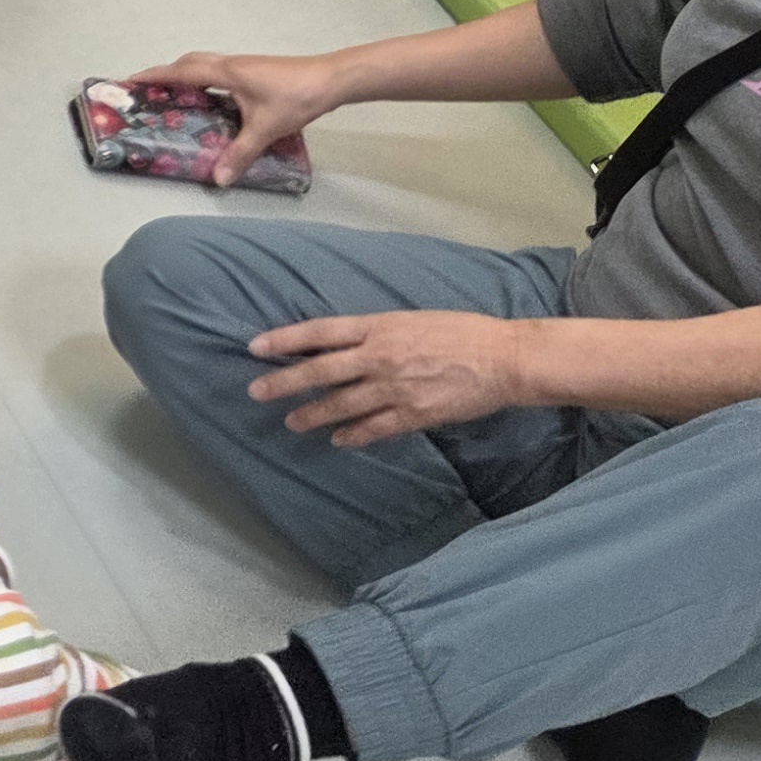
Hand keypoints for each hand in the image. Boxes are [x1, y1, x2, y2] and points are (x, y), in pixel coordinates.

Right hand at [131, 50, 344, 183]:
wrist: (332, 79)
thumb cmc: (296, 97)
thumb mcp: (265, 128)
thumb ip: (240, 153)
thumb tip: (218, 179)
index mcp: (226, 73)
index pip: (182, 72)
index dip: (155, 76)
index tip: (131, 80)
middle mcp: (232, 64)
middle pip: (191, 61)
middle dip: (168, 72)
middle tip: (152, 89)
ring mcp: (246, 65)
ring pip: (207, 64)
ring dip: (188, 74)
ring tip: (178, 93)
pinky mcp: (257, 71)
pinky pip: (221, 71)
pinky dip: (207, 80)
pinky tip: (215, 99)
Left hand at [249, 309, 525, 448]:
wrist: (505, 358)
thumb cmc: (461, 331)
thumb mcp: (410, 319)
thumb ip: (374, 332)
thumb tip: (341, 342)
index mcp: (379, 326)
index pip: (319, 332)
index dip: (284, 339)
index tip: (255, 346)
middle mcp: (380, 356)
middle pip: (321, 371)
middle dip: (284, 382)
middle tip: (256, 392)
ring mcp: (396, 387)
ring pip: (342, 404)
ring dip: (313, 414)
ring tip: (291, 422)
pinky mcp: (416, 413)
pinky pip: (376, 428)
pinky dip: (354, 435)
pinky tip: (338, 441)